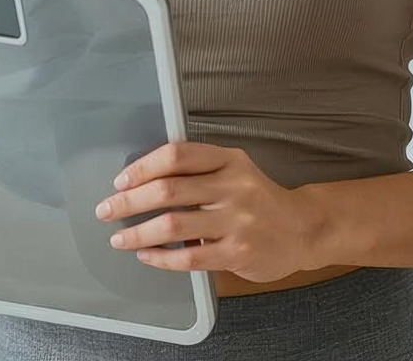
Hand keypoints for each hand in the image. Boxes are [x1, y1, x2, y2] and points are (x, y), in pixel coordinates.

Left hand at [93, 142, 321, 281]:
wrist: (304, 229)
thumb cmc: (260, 200)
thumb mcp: (236, 170)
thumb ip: (199, 170)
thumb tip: (144, 179)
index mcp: (229, 160)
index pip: (177, 155)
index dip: (143, 167)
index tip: (121, 180)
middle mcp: (234, 186)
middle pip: (168, 190)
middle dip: (129, 201)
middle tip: (108, 209)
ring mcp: (238, 220)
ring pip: (174, 225)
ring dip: (139, 232)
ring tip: (119, 237)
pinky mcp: (238, 252)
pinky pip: (189, 257)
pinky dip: (161, 258)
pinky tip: (146, 255)